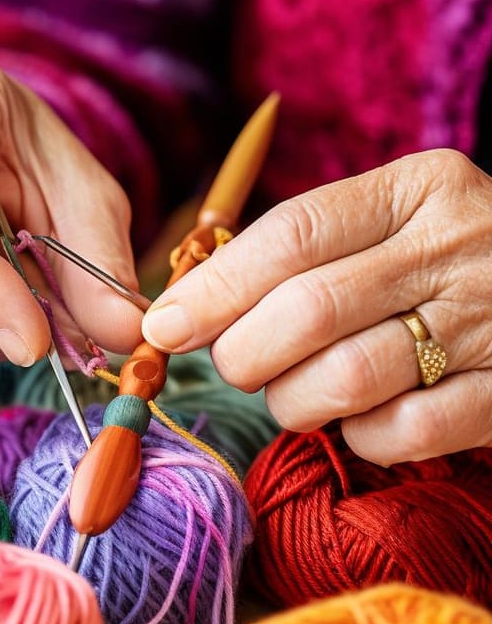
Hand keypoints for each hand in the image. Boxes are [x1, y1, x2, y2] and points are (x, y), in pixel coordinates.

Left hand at [142, 149, 491, 463]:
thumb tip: (182, 311)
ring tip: (294, 392)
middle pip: (307, 311)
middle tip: (237, 364)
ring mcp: (491, 321)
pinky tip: (361, 416)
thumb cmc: (437, 261)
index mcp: (417, 188)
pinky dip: (361, 435)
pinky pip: (402, 432)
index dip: (215, 289)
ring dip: (292, 400)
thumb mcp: (385, 223)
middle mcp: (457, 246)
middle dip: (242, 354)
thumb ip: (297, 254)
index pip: (293, 235)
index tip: (164, 325)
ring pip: (345, 377)